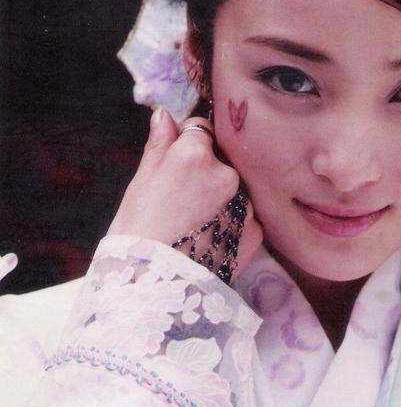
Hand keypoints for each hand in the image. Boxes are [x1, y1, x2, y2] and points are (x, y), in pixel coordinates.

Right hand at [108, 108, 262, 278]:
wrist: (152, 290)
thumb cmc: (138, 234)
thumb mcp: (141, 183)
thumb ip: (159, 145)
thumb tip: (164, 116)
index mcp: (195, 155)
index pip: (201, 129)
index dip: (187, 145)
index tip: (176, 165)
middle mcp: (227, 174)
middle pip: (221, 160)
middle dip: (207, 172)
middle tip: (183, 201)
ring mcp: (246, 204)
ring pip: (235, 189)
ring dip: (222, 198)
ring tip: (195, 225)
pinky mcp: (256, 231)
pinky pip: (245, 216)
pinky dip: (232, 223)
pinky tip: (209, 239)